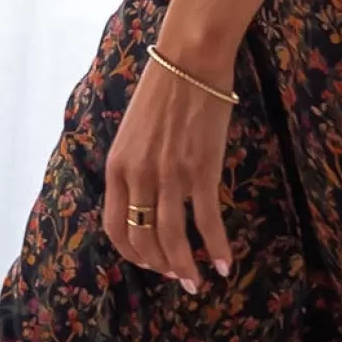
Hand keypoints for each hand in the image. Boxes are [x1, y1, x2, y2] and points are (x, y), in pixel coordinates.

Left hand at [104, 45, 235, 291]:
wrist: (190, 60)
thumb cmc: (164, 91)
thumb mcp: (133, 133)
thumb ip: (134, 167)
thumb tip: (145, 199)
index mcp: (117, 167)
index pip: (116, 227)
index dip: (132, 254)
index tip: (149, 263)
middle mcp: (138, 176)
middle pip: (143, 240)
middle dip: (160, 265)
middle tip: (178, 277)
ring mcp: (170, 175)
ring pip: (173, 238)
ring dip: (185, 267)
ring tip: (197, 281)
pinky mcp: (201, 171)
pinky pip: (207, 222)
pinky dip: (217, 248)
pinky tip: (225, 264)